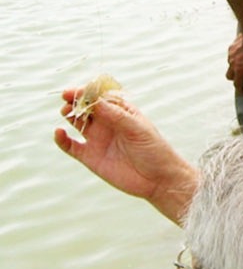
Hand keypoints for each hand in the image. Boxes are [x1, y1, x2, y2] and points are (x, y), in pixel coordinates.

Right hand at [55, 89, 197, 223]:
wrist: (157, 179)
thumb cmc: (154, 149)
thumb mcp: (138, 130)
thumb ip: (118, 117)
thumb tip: (97, 103)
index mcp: (122, 112)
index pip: (102, 96)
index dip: (89, 91)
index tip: (79, 90)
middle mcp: (108, 123)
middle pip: (87, 107)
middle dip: (76, 100)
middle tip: (68, 98)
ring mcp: (98, 139)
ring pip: (77, 122)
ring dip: (69, 115)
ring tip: (66, 111)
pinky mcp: (90, 157)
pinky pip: (71, 146)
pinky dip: (62, 139)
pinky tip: (59, 133)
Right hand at [226, 33, 242, 93]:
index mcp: (239, 70)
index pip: (237, 84)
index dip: (240, 90)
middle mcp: (232, 63)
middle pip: (229, 76)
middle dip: (233, 79)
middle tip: (240, 79)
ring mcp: (230, 55)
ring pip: (229, 65)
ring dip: (233, 68)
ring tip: (241, 66)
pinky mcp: (231, 47)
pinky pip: (230, 55)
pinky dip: (234, 58)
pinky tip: (241, 55)